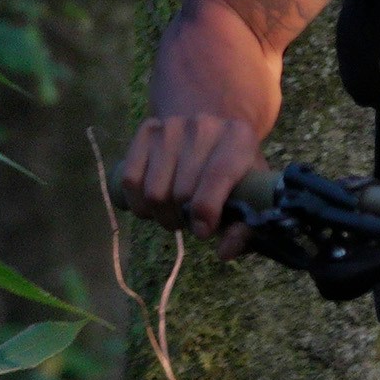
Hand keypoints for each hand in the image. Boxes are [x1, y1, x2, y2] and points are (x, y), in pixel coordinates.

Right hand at [110, 108, 266, 236]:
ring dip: (160, 215)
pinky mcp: (146, 130)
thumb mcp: (250, 194)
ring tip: (172, 211)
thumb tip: (225, 252)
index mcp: (239, 138)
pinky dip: (137, 202)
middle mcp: (204, 126)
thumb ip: (244, 227)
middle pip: (181, 192)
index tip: (203, 231)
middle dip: (182, 219)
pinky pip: (130, 180)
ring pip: (153, 192)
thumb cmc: (234, 170)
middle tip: (187, 220)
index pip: (217, 177)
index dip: (207, 212)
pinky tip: (151, 203)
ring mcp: (172, 126)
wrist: (211, 129)